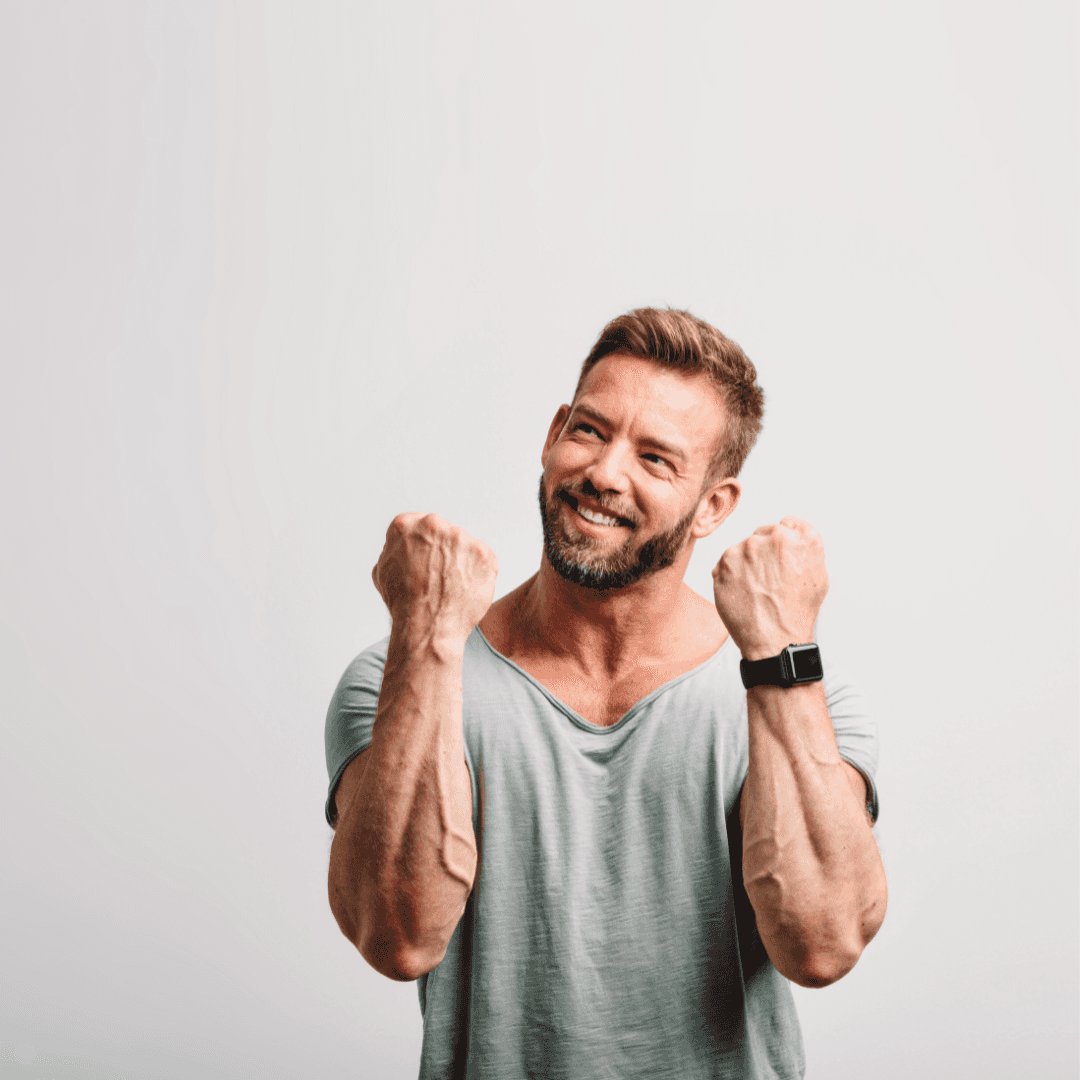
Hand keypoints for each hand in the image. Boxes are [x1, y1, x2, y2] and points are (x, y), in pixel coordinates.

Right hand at [372, 513, 498, 645]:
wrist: (427, 626)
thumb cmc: (402, 603)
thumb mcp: (382, 570)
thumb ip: (395, 549)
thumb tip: (404, 546)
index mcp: (405, 524)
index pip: (417, 526)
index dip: (422, 547)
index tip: (424, 562)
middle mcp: (434, 524)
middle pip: (443, 533)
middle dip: (443, 552)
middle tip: (439, 576)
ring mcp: (462, 538)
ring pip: (465, 547)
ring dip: (462, 562)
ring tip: (452, 586)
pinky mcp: (484, 553)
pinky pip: (484, 560)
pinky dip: (479, 574)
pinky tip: (466, 589)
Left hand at [712, 517, 827, 660]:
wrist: (775, 639)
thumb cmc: (797, 613)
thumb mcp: (819, 576)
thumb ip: (806, 549)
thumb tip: (793, 538)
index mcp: (803, 537)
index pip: (788, 525)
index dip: (783, 544)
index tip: (780, 558)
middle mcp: (775, 537)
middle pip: (763, 534)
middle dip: (764, 552)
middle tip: (768, 579)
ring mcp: (748, 547)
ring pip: (743, 548)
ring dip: (746, 563)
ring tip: (756, 589)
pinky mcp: (726, 561)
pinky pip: (726, 562)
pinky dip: (731, 574)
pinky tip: (743, 592)